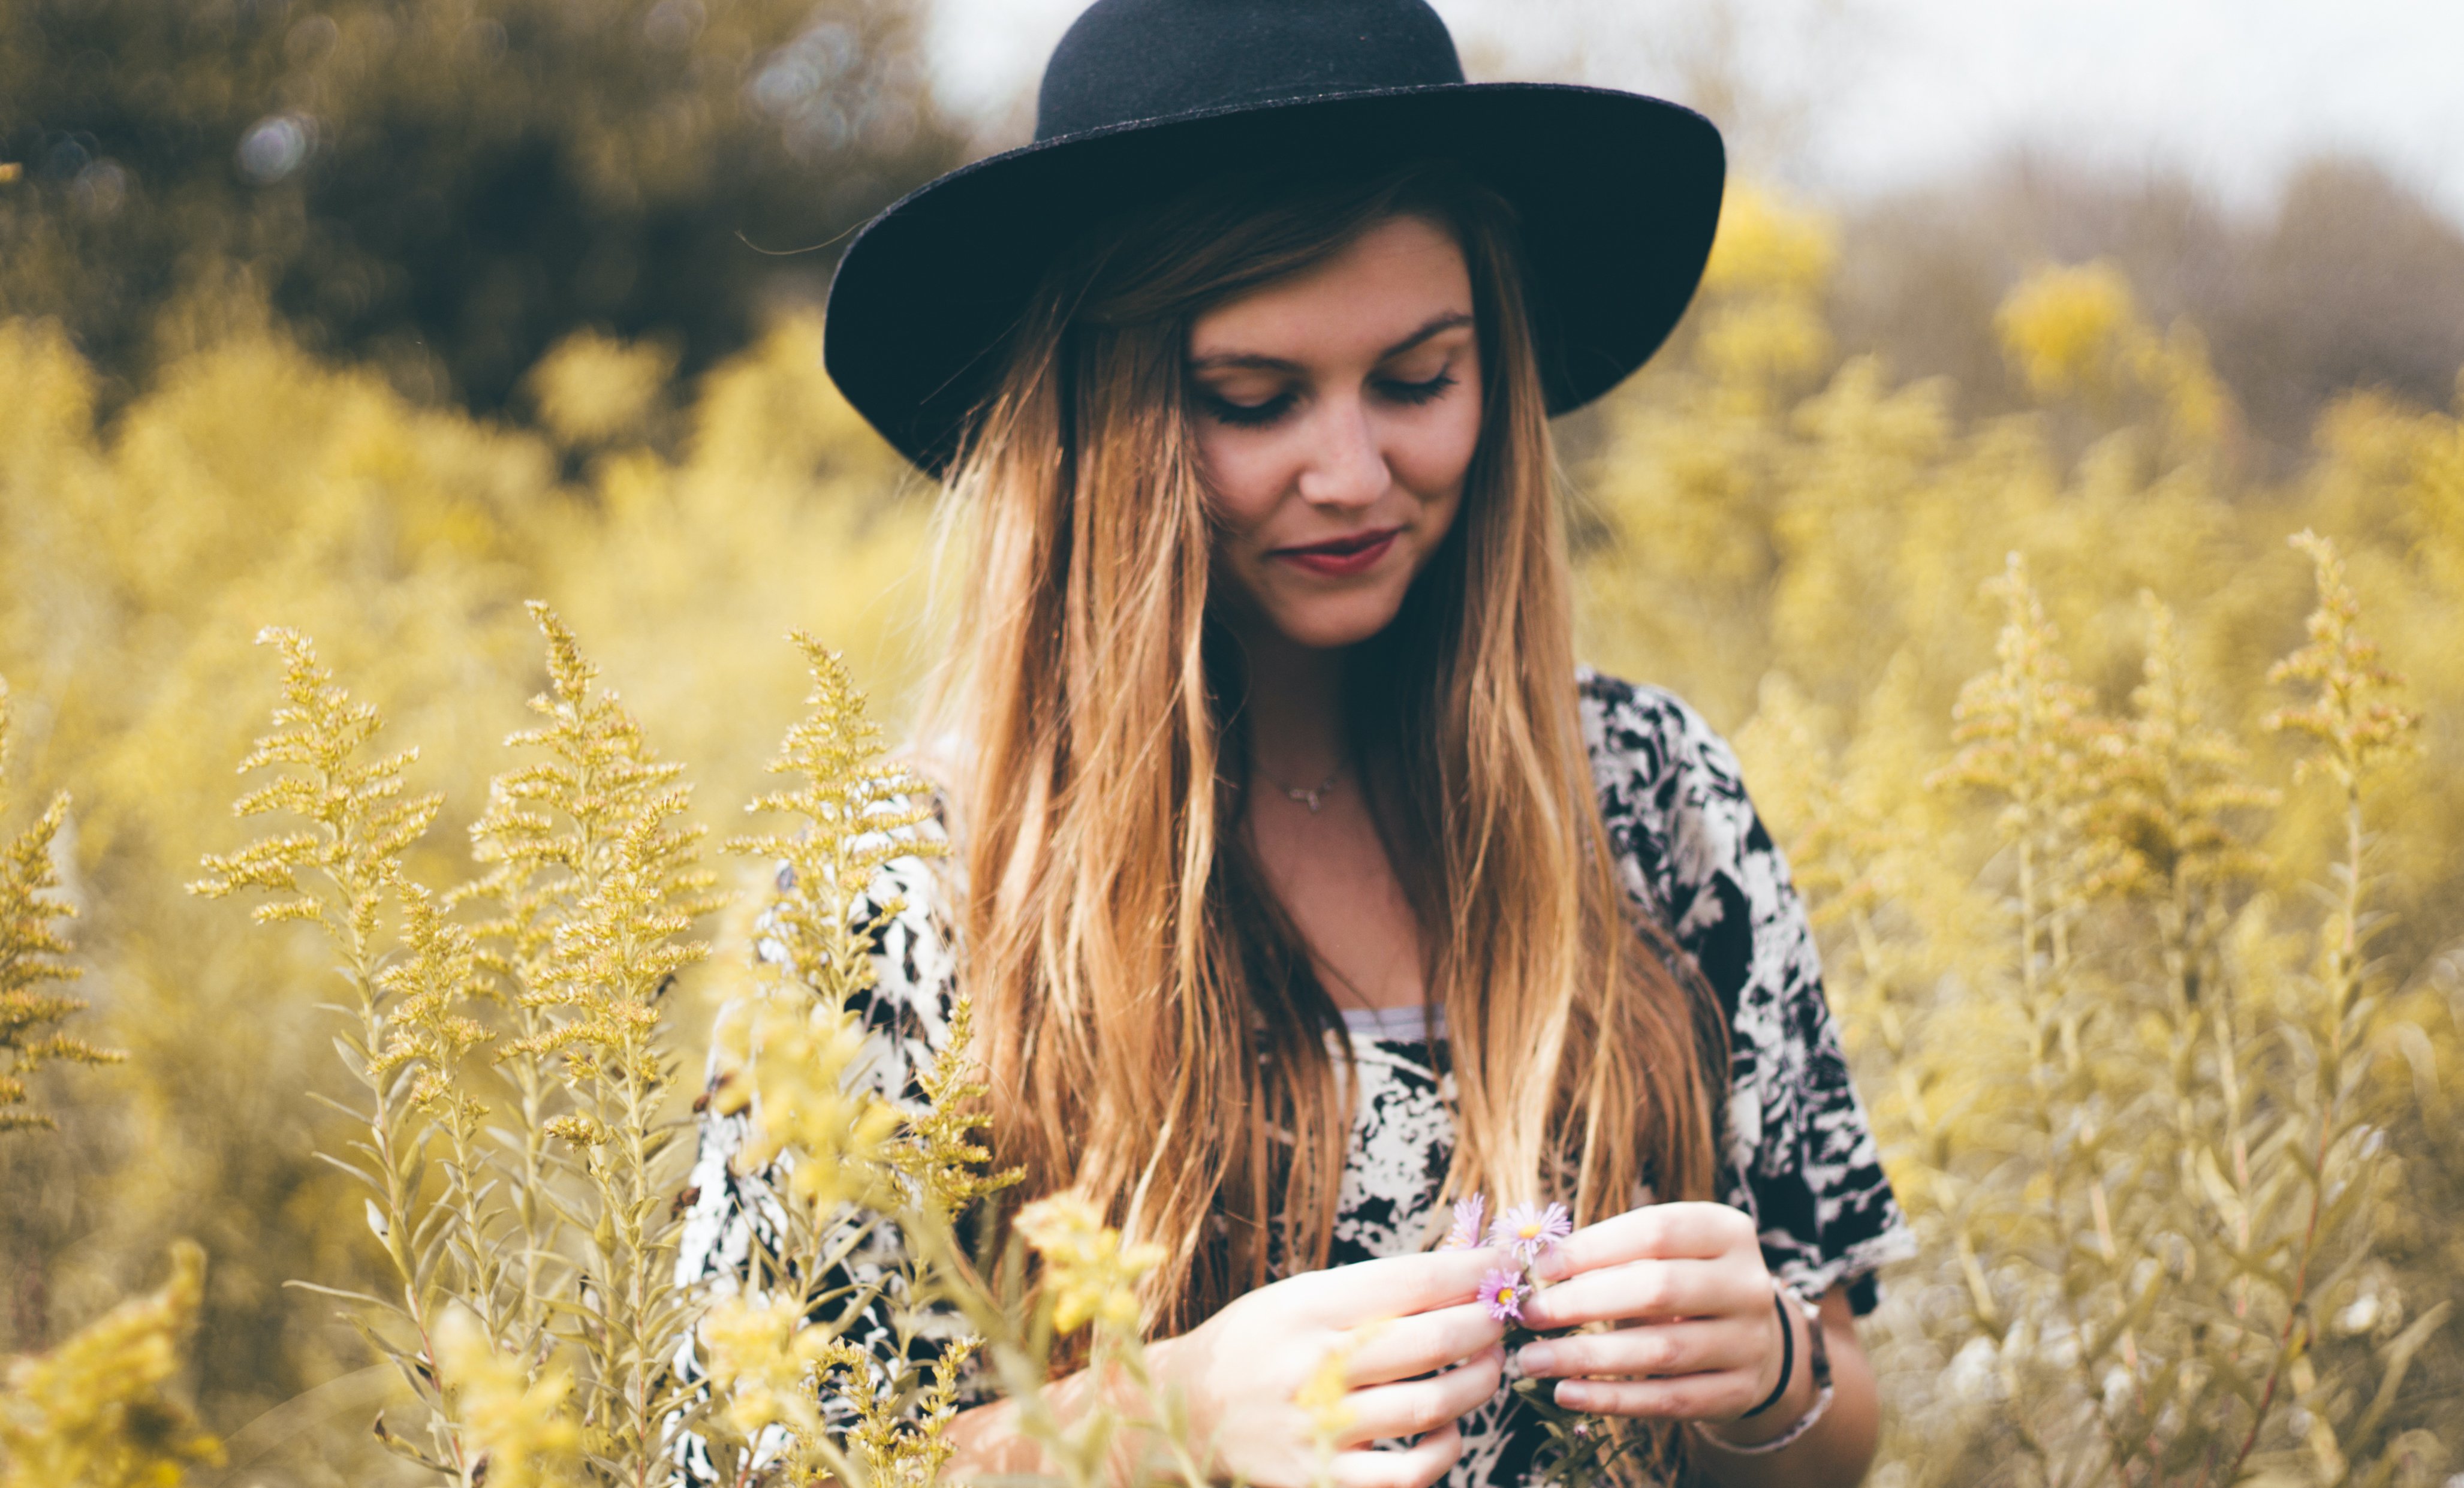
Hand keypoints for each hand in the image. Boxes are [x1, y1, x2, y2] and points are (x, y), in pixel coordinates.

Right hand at [1155, 1247, 1507, 1487]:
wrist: (1187, 1409)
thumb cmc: (1260, 1342)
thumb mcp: (1299, 1297)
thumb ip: (1372, 1290)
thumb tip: (1461, 1272)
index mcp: (1306, 1307)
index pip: (1409, 1281)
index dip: (1469, 1270)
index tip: (1504, 1264)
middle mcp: (1311, 1365)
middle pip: (1430, 1341)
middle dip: (1485, 1324)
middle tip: (1503, 1315)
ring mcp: (1317, 1428)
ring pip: (1430, 1407)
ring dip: (1477, 1382)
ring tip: (1488, 1364)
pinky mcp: (1322, 1478)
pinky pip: (1408, 1474)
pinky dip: (1443, 1450)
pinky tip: (1446, 1428)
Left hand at [1511, 1202, 1787, 1423]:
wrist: (1750, 1340)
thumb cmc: (1682, 1283)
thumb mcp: (1664, 1254)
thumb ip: (1613, 1256)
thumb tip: (1536, 1271)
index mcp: (1726, 1231)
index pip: (1655, 1231)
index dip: (1592, 1247)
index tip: (1540, 1267)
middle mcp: (1748, 1285)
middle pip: (1659, 1289)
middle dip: (1583, 1302)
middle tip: (1528, 1314)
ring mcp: (1750, 1342)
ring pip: (1662, 1351)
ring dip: (1588, 1357)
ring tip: (1532, 1359)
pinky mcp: (1739, 1392)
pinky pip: (1669, 1399)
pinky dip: (1613, 1399)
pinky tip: (1566, 1393)